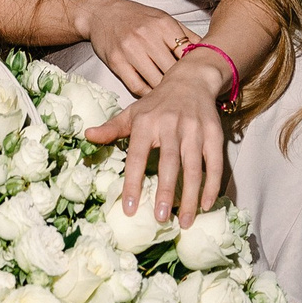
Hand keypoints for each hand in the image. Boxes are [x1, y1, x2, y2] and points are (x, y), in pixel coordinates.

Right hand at [79, 0, 189, 95]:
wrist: (101, 13)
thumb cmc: (137, 17)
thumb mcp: (163, 19)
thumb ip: (186, 35)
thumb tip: (210, 53)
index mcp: (163, 25)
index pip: (187, 54)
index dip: (194, 69)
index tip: (199, 79)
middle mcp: (147, 37)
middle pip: (172, 71)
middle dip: (181, 84)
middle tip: (188, 94)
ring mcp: (130, 50)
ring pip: (156, 82)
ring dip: (165, 92)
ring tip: (172, 97)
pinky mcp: (116, 62)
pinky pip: (137, 87)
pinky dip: (148, 95)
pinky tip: (154, 95)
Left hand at [85, 57, 229, 226]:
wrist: (190, 80)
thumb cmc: (157, 104)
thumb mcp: (132, 113)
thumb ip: (112, 128)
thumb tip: (87, 136)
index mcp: (146, 123)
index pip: (137, 157)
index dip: (132, 182)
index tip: (129, 208)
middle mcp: (170, 126)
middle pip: (168, 163)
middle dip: (165, 193)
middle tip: (160, 219)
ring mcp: (194, 131)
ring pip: (193, 167)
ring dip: (190, 196)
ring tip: (185, 221)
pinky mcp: (214, 135)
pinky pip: (215, 164)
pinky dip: (212, 185)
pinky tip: (206, 204)